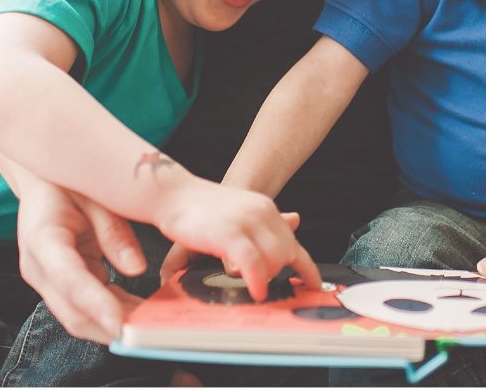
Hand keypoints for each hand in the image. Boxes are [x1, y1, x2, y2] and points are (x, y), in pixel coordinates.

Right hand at [16, 177, 146, 343]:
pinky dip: (113, 313)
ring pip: (80, 317)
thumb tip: (137, 269)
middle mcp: (39, 267)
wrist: (42, 178)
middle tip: (150, 333)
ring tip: (153, 326)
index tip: (122, 323)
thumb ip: (112, 230)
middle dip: (111, 327)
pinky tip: (141, 313)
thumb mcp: (93, 194)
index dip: (96, 304)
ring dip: (115, 325)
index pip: (69, 280)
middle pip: (73, 312)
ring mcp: (48, 279)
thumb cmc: (68, 178)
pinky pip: (87, 307)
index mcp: (42, 238)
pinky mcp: (62, 284)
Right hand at [156, 176, 320, 300]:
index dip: (306, 267)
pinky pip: (254, 263)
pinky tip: (256, 291)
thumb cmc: (201, 206)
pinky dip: (257, 280)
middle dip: (278, 274)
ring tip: (251, 285)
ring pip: (275, 259)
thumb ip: (266, 220)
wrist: (172, 193)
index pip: (293, 241)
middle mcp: (261, 213)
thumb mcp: (241, 209)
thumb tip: (296, 220)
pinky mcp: (230, 233)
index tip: (313, 284)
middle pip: (287, 253)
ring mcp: (247, 222)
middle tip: (261, 284)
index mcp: (265, 209)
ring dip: (266, 278)